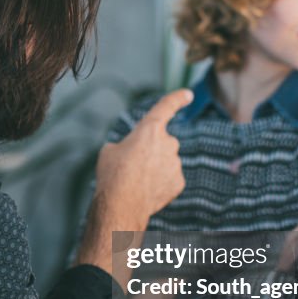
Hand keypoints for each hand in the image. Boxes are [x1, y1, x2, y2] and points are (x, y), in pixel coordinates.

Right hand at [76, 89, 192, 274]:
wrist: (121, 204)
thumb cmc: (112, 174)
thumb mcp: (110, 151)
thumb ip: (126, 145)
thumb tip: (130, 153)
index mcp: (150, 129)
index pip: (166, 107)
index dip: (177, 99)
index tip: (188, 94)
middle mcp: (168, 143)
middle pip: (161, 142)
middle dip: (150, 150)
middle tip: (132, 165)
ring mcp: (175, 163)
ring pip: (166, 161)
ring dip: (154, 167)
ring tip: (136, 181)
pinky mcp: (179, 182)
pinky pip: (170, 178)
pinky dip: (160, 183)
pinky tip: (146, 191)